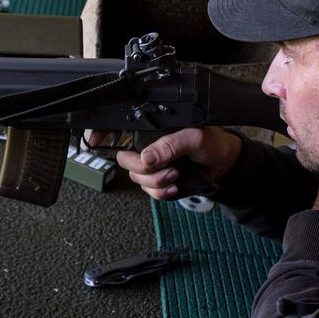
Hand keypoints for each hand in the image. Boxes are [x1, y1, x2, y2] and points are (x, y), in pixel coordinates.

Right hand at [86, 127, 241, 199]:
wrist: (226, 164)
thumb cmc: (212, 142)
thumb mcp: (194, 137)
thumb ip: (170, 145)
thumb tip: (146, 158)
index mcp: (153, 127)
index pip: (120, 125)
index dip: (101, 131)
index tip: (93, 141)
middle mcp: (149, 144)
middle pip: (125, 160)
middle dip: (144, 169)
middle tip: (166, 168)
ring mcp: (153, 164)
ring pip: (136, 178)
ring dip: (156, 181)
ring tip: (176, 176)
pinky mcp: (159, 180)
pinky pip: (148, 191)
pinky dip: (161, 192)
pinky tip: (175, 186)